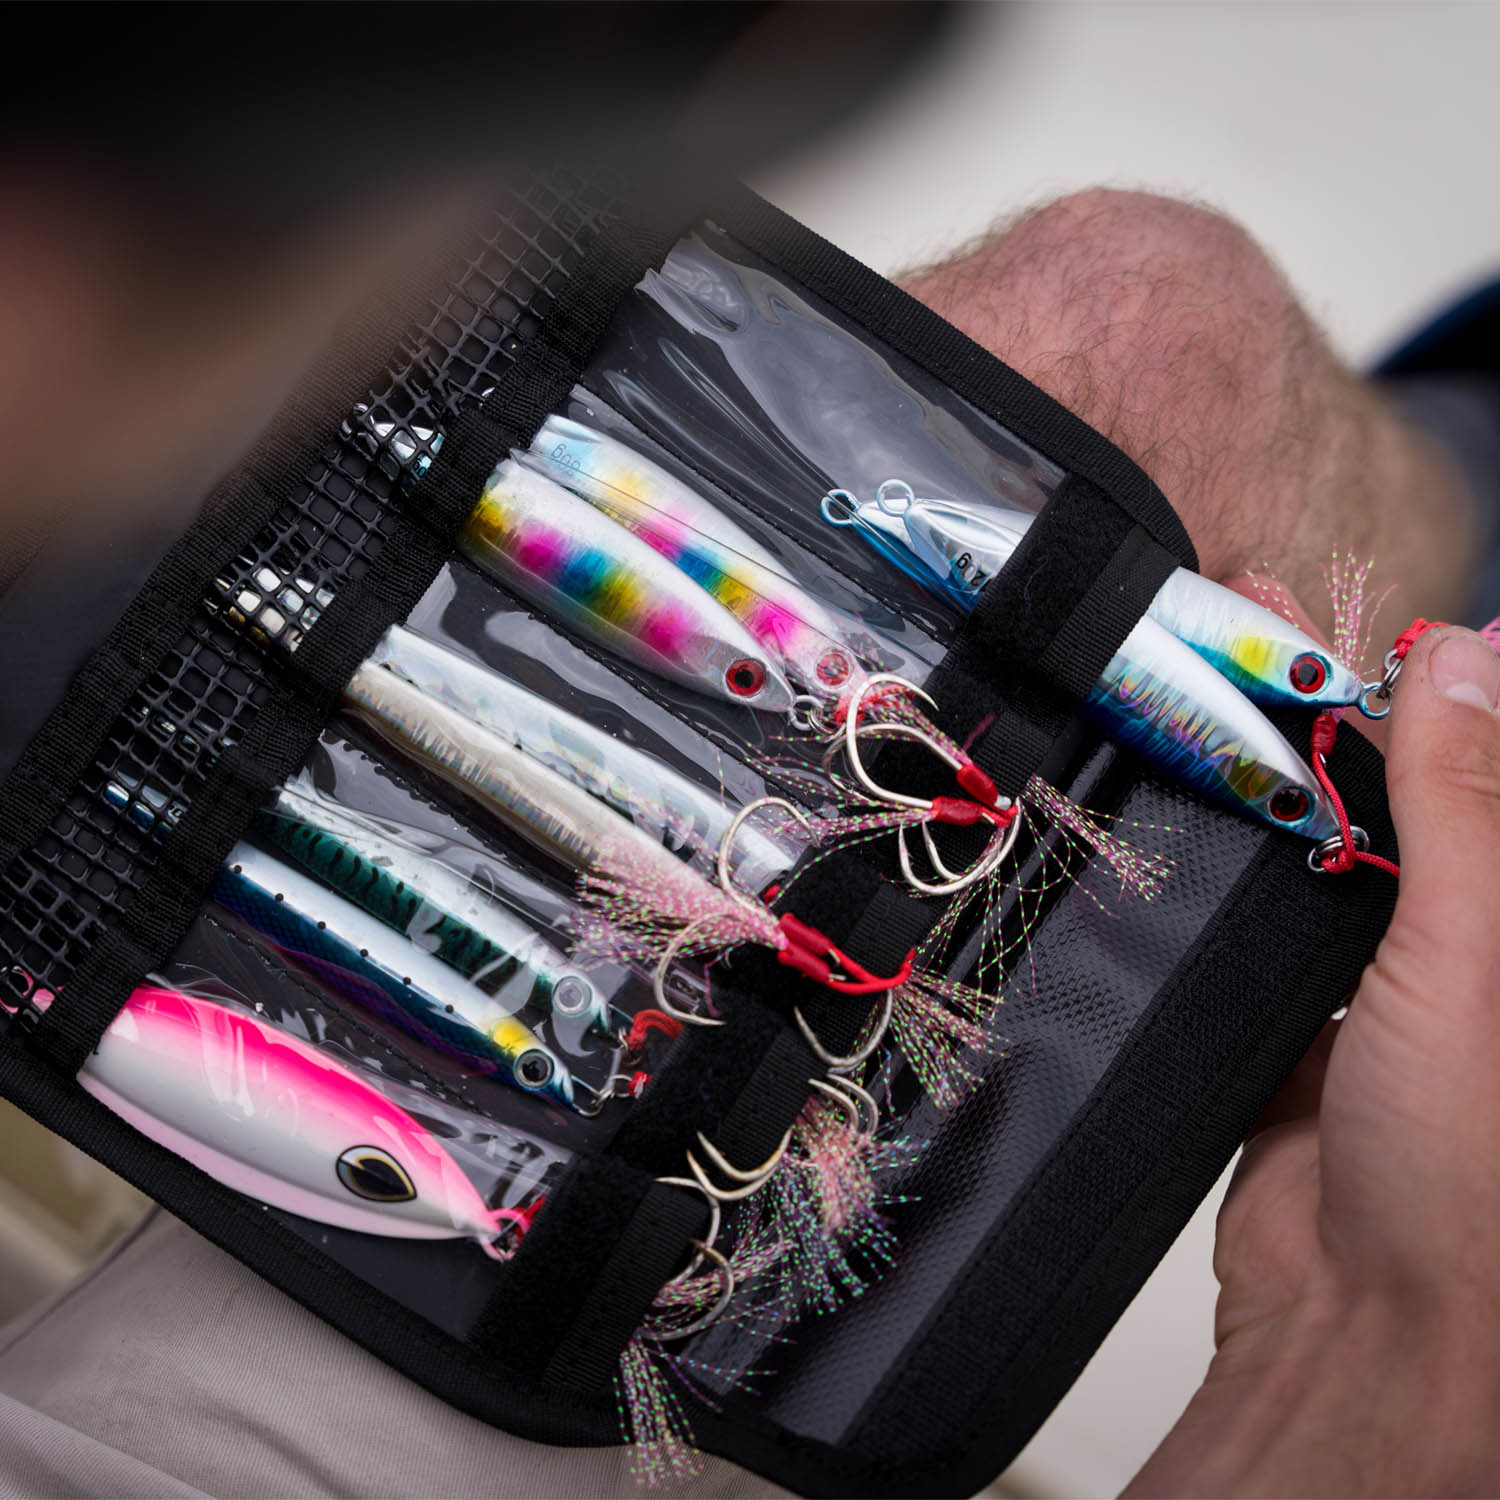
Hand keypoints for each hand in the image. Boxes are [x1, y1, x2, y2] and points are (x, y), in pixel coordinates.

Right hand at [1126, 624, 1499, 1496]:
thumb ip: (1455, 807)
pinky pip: (1252, 920)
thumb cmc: (1465, 1161)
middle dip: (1317, 703)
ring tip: (1192, 680)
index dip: (1416, 679)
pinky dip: (1214, 865)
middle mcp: (1457, 940)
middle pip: (1385, 789)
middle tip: (1243, 618)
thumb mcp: (1469, 956)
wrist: (1364, 1326)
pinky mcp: (1292, 1021)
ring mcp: (1371, 981)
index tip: (1347, 609)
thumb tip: (1458, 659)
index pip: (1468, 764)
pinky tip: (1169, 801)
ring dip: (1255, 768)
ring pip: (1309, 845)